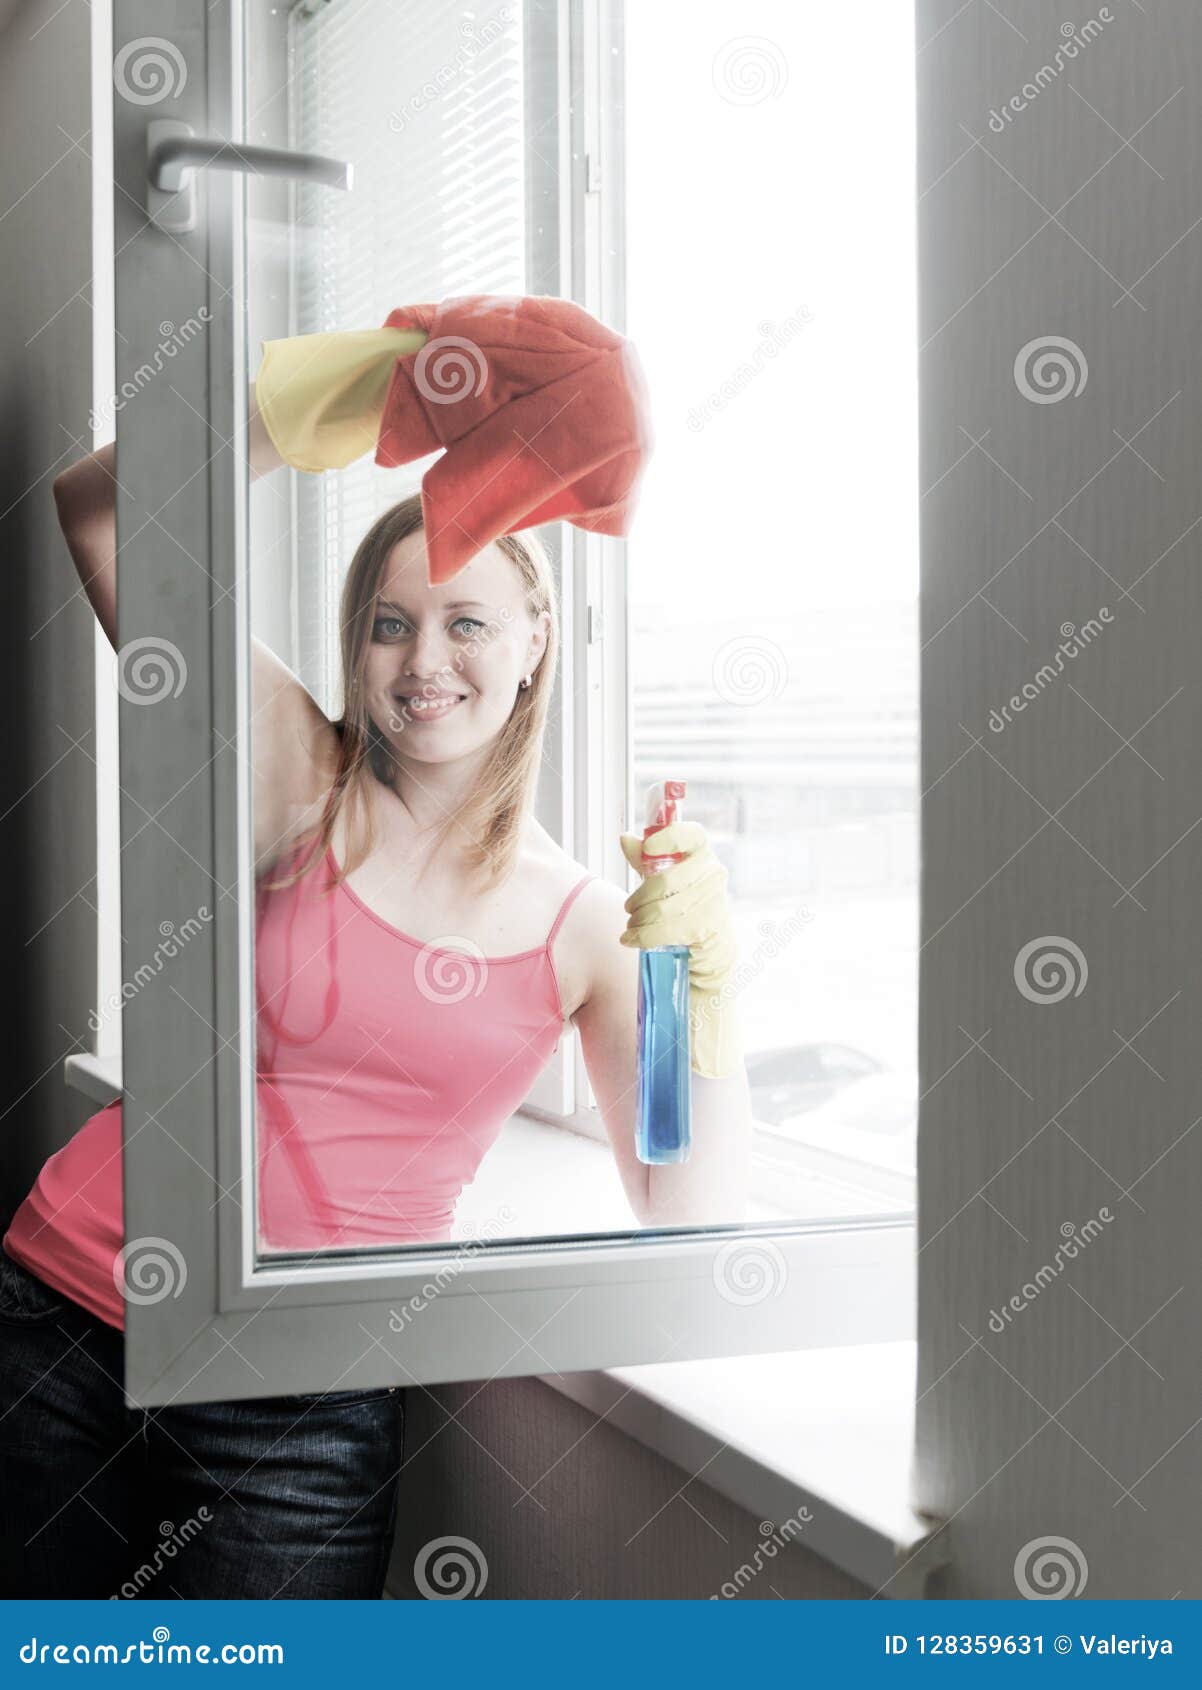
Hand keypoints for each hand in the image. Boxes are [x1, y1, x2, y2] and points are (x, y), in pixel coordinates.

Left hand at [618, 820, 739, 1078]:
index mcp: (705, 867)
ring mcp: (716, 911)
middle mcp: (715, 885)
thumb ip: (648, 865)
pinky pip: (668, 931)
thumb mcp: (664, 896)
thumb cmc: (680, 936)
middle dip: (641, 896)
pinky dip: (644, 937)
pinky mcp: (710, 939)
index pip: (694, 837)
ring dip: (640, 920)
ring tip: (633, 932)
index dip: (669, 836)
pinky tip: (632, 943)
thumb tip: (626, 836)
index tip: (646, 847)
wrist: (704, 983)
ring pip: (665, 905)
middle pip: (668, 878)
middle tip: (630, 911)